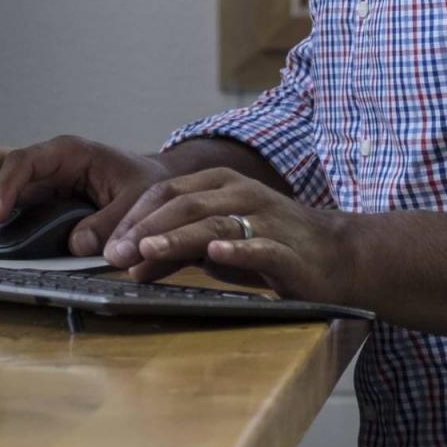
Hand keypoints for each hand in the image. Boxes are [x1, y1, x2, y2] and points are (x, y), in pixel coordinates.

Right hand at [0, 134, 172, 256]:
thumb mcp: (138, 200)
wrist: (152, 185)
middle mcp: (45, 163)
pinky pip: (0, 198)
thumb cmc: (144, 184)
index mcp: (68, 153)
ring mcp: (36, 180)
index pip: (24, 161)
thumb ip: (111, 222)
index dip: (4, 187)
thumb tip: (76, 244)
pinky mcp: (35, 199)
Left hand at [105, 168, 362, 303]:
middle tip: (116, 254)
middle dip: (146, 228)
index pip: (167, 192)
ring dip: (179, 237)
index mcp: (221, 184)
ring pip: (215, 223)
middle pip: (185, 204)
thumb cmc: (272, 246)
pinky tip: (215, 256)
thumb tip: (131, 262)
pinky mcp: (289, 251)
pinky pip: (260, 247)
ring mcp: (266, 220)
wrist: (339, 257)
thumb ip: (178, 248)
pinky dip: (236, 251)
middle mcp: (242, 194)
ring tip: (149, 250)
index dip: (134, 216)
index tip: (108, 244)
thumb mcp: (218, 244)